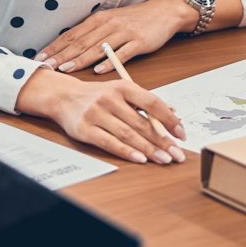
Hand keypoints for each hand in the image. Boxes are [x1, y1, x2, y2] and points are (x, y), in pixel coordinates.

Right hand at [15, 69, 186, 164]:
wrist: (63, 97)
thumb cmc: (98, 95)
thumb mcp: (121, 91)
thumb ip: (145, 102)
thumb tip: (173, 113)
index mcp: (123, 87)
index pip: (152, 103)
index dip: (169, 119)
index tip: (181, 133)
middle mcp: (110, 98)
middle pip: (142, 123)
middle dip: (163, 141)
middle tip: (178, 154)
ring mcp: (97, 114)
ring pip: (128, 135)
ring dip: (149, 149)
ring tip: (164, 159)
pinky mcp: (85, 130)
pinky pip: (109, 143)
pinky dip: (127, 152)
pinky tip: (141, 159)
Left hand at [36, 0, 194, 74]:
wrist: (165, 11)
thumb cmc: (136, 19)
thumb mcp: (111, 21)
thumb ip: (93, 33)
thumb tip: (71, 47)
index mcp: (99, 19)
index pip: (72, 34)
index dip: (55, 46)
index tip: (39, 57)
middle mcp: (109, 24)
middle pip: (81, 42)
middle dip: (61, 55)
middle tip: (44, 66)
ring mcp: (124, 33)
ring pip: (97, 48)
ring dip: (79, 59)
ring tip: (65, 69)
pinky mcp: (139, 42)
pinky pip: (122, 54)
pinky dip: (109, 62)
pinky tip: (98, 70)